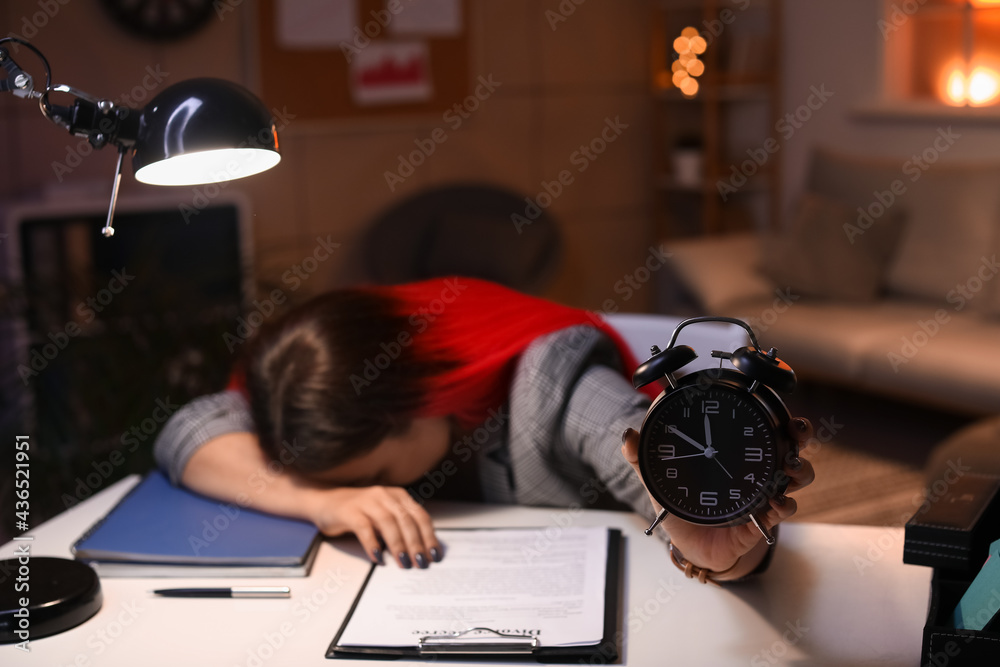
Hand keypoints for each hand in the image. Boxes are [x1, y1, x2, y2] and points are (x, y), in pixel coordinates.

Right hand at [305, 485, 441, 568]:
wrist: (326, 501)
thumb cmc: (359, 512)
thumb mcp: (385, 515)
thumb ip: (401, 527)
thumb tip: (421, 552)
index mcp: (398, 496)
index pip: (420, 516)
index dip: (429, 536)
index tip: (434, 555)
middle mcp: (385, 496)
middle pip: (407, 520)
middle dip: (416, 544)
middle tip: (421, 563)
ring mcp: (367, 502)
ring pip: (388, 523)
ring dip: (398, 545)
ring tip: (404, 563)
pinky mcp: (349, 511)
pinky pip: (364, 528)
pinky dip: (373, 544)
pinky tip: (378, 558)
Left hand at [621, 418, 815, 578]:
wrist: (688, 545)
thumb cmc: (681, 506)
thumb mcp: (660, 479)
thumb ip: (642, 458)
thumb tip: (628, 436)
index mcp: (737, 454)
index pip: (764, 427)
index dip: (781, 416)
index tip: (783, 409)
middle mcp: (757, 471)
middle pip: (791, 445)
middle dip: (799, 435)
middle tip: (795, 433)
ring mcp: (763, 495)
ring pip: (796, 476)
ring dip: (798, 470)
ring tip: (787, 470)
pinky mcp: (761, 521)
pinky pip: (781, 511)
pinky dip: (783, 506)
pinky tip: (777, 503)